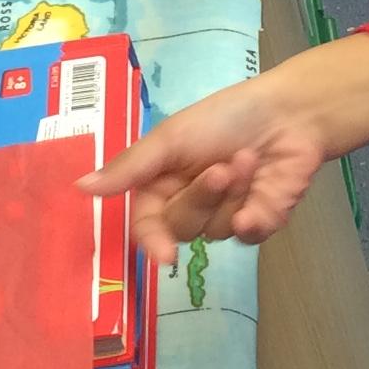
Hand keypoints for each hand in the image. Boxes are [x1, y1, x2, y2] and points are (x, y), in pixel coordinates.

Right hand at [83, 37, 368, 265]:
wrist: (289, 114)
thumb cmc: (226, 117)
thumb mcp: (170, 137)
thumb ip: (130, 168)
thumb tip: (79, 188)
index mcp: (162, 184)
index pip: (146, 224)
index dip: (151, 240)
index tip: (164, 254)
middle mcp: (190, 204)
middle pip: (182, 228)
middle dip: (202, 197)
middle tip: (223, 167)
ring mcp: (225, 216)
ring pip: (216, 232)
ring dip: (233, 194)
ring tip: (248, 160)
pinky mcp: (259, 221)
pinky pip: (248, 237)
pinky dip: (254, 218)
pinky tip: (264, 197)